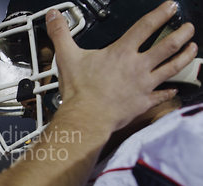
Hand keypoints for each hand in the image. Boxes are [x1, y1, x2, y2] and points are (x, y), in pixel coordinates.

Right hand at [46, 1, 196, 130]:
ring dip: (184, 57)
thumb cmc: (80, 90)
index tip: (171, 6)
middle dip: (181, 34)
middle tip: (189, 27)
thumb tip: (53, 16)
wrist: (87, 117)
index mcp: (121, 53)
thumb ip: (61, 33)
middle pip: (167, 46)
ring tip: (193, 48)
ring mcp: (143, 85)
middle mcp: (137, 66)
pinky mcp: (143, 102)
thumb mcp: (66, 56)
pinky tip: (175, 89)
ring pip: (171, 68)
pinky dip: (169, 92)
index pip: (146, 27)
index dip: (160, 14)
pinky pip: (161, 96)